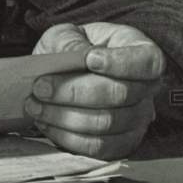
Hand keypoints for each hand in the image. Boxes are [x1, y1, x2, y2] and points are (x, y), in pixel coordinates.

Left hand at [25, 22, 164, 159]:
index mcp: (141, 52)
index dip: (120, 63)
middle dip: (73, 92)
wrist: (63, 74)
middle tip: (40, 87)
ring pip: (105, 123)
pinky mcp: (121, 143)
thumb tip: (79, 55)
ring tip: (35, 106)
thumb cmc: (71, 49)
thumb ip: (71, 41)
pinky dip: (66, 136)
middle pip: (119, 95)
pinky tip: (46, 122)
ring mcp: (138, 119)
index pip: (147, 61)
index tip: (90, 60)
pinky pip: (97, 147)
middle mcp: (147, 88)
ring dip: (64, 116)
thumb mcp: (66, 34)